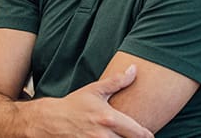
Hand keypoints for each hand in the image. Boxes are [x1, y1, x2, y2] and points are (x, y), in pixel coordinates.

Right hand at [29, 65, 153, 137]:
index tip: (148, 134)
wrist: (51, 120)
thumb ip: (117, 81)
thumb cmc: (74, 104)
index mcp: (109, 119)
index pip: (138, 133)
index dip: (147, 135)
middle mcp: (104, 136)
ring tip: (121, 136)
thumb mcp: (95, 90)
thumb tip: (134, 69)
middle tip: (133, 135)